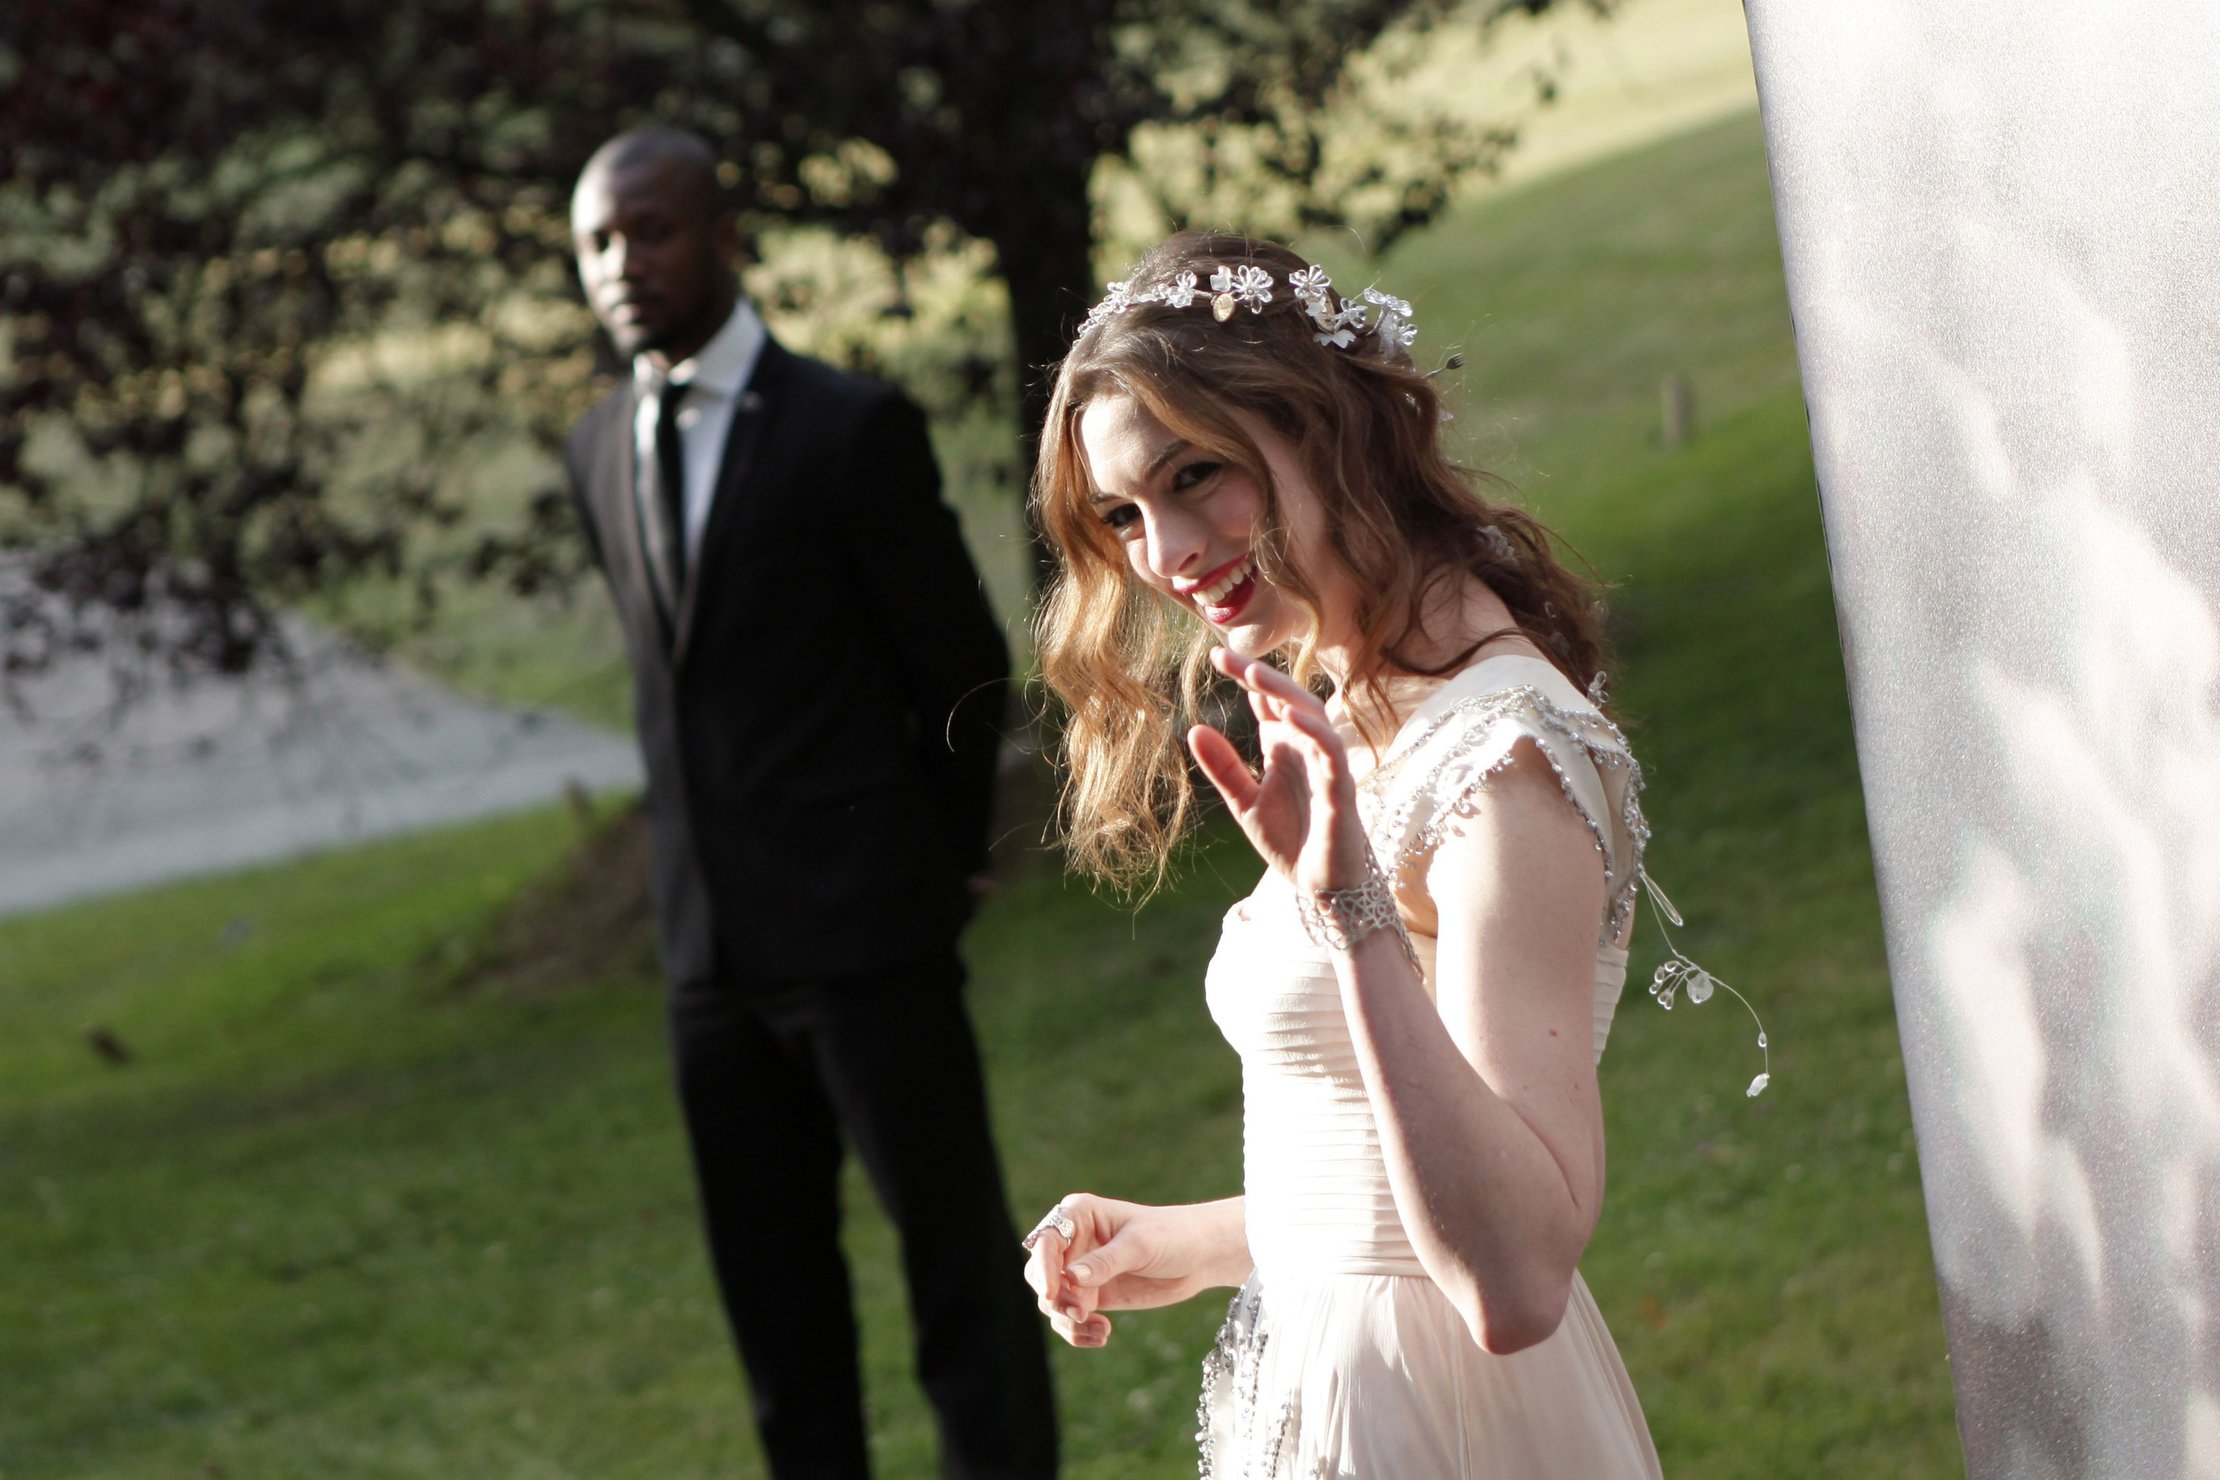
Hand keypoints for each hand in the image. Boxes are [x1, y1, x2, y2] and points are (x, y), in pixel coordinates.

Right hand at [1022, 1194, 1243, 1348]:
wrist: (1201, 1256)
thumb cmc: (1172, 1236)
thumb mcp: (1140, 1246)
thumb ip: (1105, 1262)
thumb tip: (1071, 1277)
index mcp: (1078, 1215)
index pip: (1046, 1241)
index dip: (1044, 1268)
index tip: (1052, 1294)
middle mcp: (1073, 1242)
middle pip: (1040, 1274)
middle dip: (1055, 1298)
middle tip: (1080, 1314)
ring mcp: (1081, 1271)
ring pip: (1052, 1301)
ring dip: (1068, 1321)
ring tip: (1101, 1330)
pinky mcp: (1092, 1296)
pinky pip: (1070, 1318)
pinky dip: (1078, 1331)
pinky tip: (1102, 1335)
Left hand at [1187, 647, 1373, 892]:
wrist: (1321, 888)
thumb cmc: (1291, 841)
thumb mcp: (1245, 803)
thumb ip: (1223, 767)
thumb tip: (1194, 727)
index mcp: (1284, 747)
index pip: (1265, 702)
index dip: (1246, 676)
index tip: (1216, 655)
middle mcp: (1306, 748)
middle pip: (1287, 699)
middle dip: (1260, 675)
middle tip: (1228, 655)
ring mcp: (1326, 765)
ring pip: (1312, 715)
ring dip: (1284, 693)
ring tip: (1254, 674)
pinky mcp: (1341, 789)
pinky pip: (1331, 752)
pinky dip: (1313, 731)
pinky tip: (1288, 717)